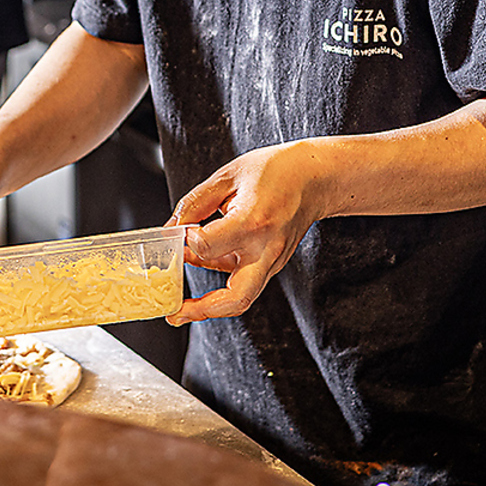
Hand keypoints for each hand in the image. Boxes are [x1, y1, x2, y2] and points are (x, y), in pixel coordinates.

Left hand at [165, 140, 332, 325]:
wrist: (314, 178)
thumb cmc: (273, 171)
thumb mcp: (226, 176)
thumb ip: (195, 203)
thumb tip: (171, 228)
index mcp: (252, 222)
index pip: (207, 246)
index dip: (187, 240)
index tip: (181, 230)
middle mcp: (265, 249)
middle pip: (236, 298)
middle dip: (201, 310)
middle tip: (174, 314)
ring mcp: (272, 261)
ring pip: (241, 297)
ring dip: (209, 303)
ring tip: (181, 303)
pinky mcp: (272, 264)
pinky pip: (243, 279)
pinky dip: (220, 276)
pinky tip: (200, 259)